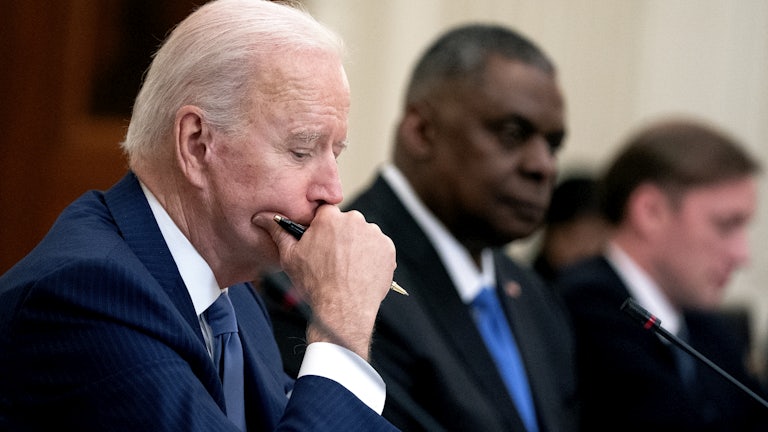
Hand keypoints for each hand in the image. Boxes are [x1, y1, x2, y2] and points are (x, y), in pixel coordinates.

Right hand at [260, 205, 395, 359]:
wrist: (343, 309)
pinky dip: (372, 258)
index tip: (322, 242)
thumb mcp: (290, 257)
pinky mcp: (388, 249)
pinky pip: (378, 248)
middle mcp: (354, 220)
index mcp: (329, 218)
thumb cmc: (315, 284)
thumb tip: (261, 217)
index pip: (326, 213)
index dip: (323, 229)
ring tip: (349, 270)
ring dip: (358, 247)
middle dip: (341, 238)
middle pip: (347, 224)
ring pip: (364, 235)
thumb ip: (278, 232)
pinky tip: (361, 273)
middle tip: (334, 261)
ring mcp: (374, 234)